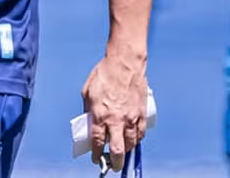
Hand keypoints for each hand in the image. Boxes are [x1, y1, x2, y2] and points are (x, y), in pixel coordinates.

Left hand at [81, 49, 147, 170]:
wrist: (124, 64)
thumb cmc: (103, 75)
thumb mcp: (87, 92)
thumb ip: (88, 110)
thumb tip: (90, 123)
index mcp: (100, 115)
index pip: (98, 142)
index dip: (96, 154)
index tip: (96, 159)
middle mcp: (117, 120)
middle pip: (118, 150)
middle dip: (115, 161)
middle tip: (113, 165)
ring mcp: (131, 118)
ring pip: (131, 143)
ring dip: (126, 150)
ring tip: (122, 152)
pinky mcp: (142, 114)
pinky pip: (140, 133)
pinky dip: (136, 139)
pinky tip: (132, 140)